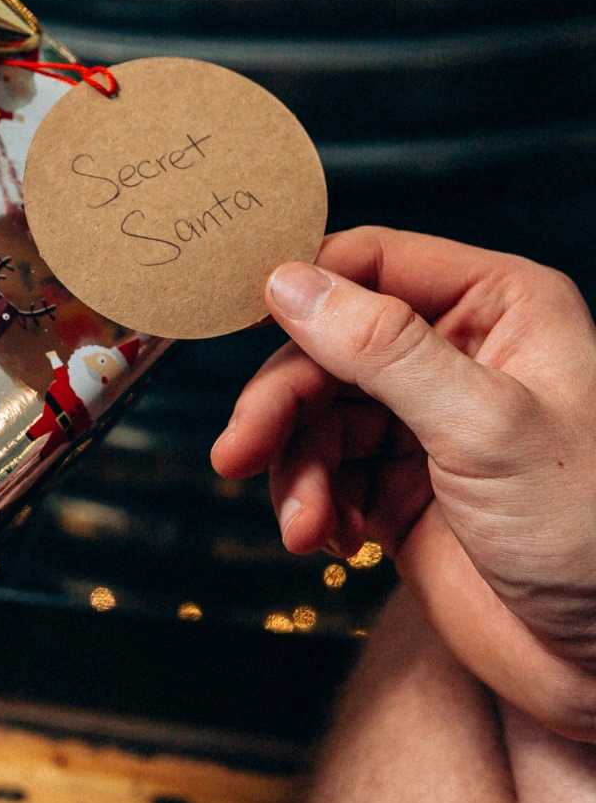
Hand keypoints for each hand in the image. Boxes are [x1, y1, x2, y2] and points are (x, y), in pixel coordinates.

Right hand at [212, 228, 595, 739]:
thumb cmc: (590, 532)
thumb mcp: (484, 426)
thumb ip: (384, 349)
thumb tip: (290, 283)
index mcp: (499, 307)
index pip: (374, 263)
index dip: (304, 289)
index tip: (241, 318)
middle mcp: (457, 353)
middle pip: (326, 344)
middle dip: (281, 403)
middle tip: (241, 450)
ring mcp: (424, 421)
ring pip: (314, 414)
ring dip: (294, 469)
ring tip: (301, 523)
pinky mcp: (398, 486)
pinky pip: (323, 472)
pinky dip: (311, 504)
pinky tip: (327, 540)